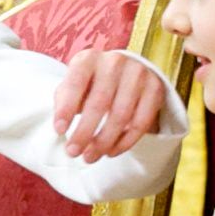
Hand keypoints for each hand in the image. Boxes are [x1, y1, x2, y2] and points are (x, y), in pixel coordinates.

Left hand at [51, 49, 165, 159]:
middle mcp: (115, 61)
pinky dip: (125, 142)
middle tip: (73, 152)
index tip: (59, 131)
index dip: (66, 108)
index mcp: (89, 58)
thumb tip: (62, 127)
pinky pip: (141, 122)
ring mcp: (138, 74)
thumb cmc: (92, 83)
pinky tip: (111, 152)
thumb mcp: (75, 84)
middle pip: (99, 102)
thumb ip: (64, 100)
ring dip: (104, 141)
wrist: (126, 72)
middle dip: (84, 132)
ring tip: (90, 156)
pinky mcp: (155, 88)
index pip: (75, 83)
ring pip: (121, 115)